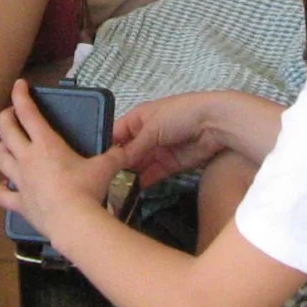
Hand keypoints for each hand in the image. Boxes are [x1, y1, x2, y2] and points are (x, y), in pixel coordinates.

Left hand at [0, 80, 123, 242]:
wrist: (74, 222)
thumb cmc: (87, 189)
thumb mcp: (105, 168)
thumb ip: (115, 156)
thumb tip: (128, 150)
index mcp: (46, 144)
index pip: (27, 112)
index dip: (20, 95)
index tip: (19, 84)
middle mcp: (28, 158)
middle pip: (6, 130)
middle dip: (6, 117)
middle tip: (11, 113)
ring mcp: (20, 181)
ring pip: (1, 158)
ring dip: (2, 148)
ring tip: (7, 145)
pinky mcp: (19, 203)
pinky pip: (2, 195)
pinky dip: (1, 190)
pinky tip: (3, 188)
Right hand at [110, 93, 236, 187]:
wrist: (214, 123)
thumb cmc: (180, 115)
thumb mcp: (152, 127)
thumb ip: (133, 147)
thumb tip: (114, 163)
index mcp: (139, 119)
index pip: (116, 134)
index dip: (105, 148)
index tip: (92, 165)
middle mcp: (146, 135)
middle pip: (126, 153)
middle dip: (116, 166)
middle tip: (100, 183)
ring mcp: (158, 150)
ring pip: (138, 166)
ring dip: (129, 177)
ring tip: (112, 190)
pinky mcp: (170, 165)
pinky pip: (152, 175)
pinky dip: (143, 182)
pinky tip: (131, 192)